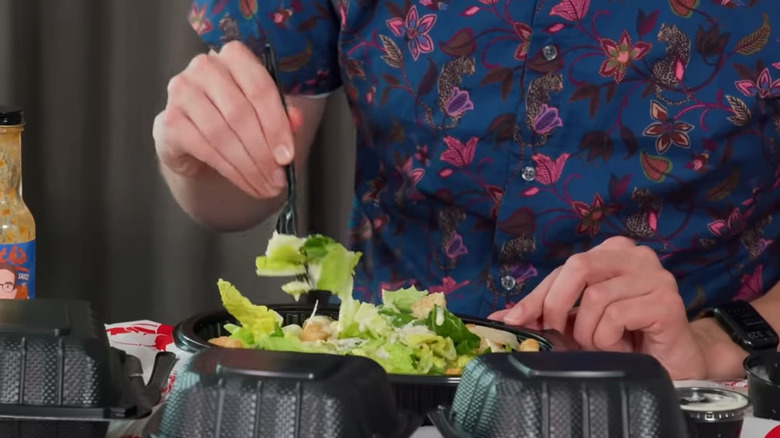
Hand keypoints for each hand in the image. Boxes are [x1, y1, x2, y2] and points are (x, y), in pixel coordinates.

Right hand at [153, 41, 302, 198]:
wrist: (195, 138)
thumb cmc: (236, 120)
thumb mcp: (264, 115)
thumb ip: (282, 115)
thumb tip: (296, 122)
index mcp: (235, 56)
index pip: (260, 89)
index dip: (277, 126)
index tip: (288, 157)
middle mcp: (205, 67)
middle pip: (241, 113)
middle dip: (263, 153)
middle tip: (278, 180)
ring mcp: (182, 91)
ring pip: (222, 134)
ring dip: (248, 166)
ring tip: (265, 186)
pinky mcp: (169, 120)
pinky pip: (204, 148)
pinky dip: (229, 170)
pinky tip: (244, 182)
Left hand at [489, 236, 706, 379]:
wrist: (675, 363)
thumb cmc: (625, 339)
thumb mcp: (577, 324)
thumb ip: (543, 315)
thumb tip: (500, 318)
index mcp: (612, 252)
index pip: (564, 268)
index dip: (535, 296)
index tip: (513, 320)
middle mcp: (636, 255)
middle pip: (577, 268)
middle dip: (556, 305)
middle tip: (557, 332)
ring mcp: (655, 276)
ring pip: (595, 298)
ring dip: (588, 332)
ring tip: (603, 344)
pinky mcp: (667, 302)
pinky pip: (616, 316)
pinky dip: (608, 339)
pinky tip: (623, 346)